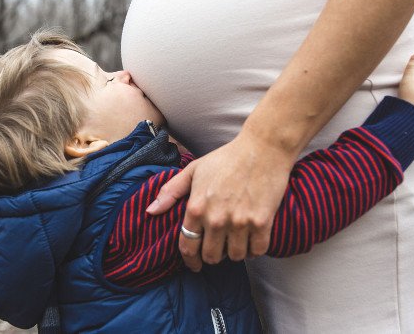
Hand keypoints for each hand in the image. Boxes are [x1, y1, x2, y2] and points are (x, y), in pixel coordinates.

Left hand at [146, 132, 294, 270]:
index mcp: (196, 207)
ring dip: (234, 253)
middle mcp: (216, 219)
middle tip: (218, 249)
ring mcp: (240, 222)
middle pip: (211, 257)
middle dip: (213, 257)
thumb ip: (171, 191)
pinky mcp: (262, 223)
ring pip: (235, 256)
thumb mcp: (194, 170)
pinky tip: (251, 242)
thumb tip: (151, 211)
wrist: (263, 149)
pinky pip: (256, 251)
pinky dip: (254, 250)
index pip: (187, 246)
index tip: (195, 265)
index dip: (190, 261)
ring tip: (235, 243)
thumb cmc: (227, 158)